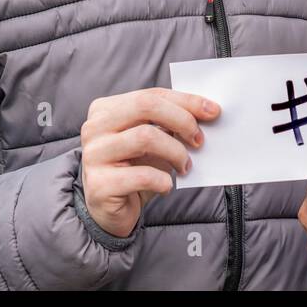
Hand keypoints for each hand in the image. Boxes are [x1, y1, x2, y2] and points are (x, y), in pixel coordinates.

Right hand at [79, 88, 219, 237]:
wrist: (111, 211)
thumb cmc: (135, 169)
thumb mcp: (152, 140)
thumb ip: (169, 122)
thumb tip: (206, 111)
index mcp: (105, 109)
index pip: (151, 95)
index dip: (186, 101)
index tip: (213, 111)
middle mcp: (94, 128)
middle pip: (146, 106)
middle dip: (182, 120)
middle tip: (199, 140)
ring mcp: (93, 155)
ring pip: (145, 137)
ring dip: (176, 152)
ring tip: (185, 166)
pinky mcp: (99, 185)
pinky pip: (142, 175)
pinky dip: (163, 180)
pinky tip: (166, 185)